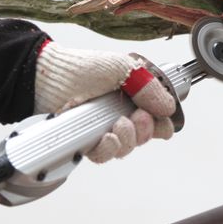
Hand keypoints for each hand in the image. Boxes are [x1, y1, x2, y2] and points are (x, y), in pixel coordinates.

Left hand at [35, 41, 176, 162]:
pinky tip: (107, 137)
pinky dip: (109, 149)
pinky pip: (104, 155)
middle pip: (145, 136)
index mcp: (133, 97)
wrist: (53, 76)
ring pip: (127, 148)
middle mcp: (121, 114)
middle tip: (138, 118)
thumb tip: (169, 107)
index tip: (161, 121)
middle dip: (145, 130)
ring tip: (118, 125)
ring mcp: (104, 128)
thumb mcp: (124, 68)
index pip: (157, 119)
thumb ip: (149, 87)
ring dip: (128, 139)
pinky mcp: (88, 140)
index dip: (162, 124)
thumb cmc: (85, 67)